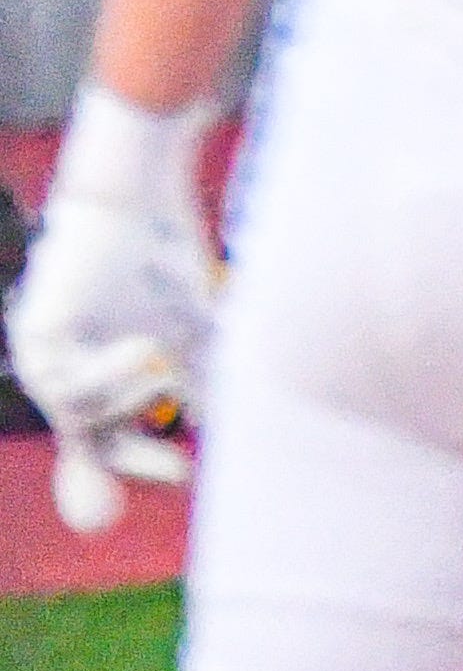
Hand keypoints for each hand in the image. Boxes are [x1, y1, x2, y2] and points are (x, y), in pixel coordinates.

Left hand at [10, 137, 215, 535]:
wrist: (134, 197)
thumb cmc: (161, 257)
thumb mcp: (189, 332)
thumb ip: (197, 382)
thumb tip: (221, 428)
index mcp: (91, 374)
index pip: (108, 435)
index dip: (142, 462)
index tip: (186, 473)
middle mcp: (59, 371)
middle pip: (86, 439)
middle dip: (130, 460)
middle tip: (178, 468)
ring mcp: (41, 356)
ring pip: (82, 414)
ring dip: (130, 400)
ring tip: (162, 365)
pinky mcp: (34, 337)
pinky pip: (70, 382)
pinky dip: (112, 373)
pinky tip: (145, 348)